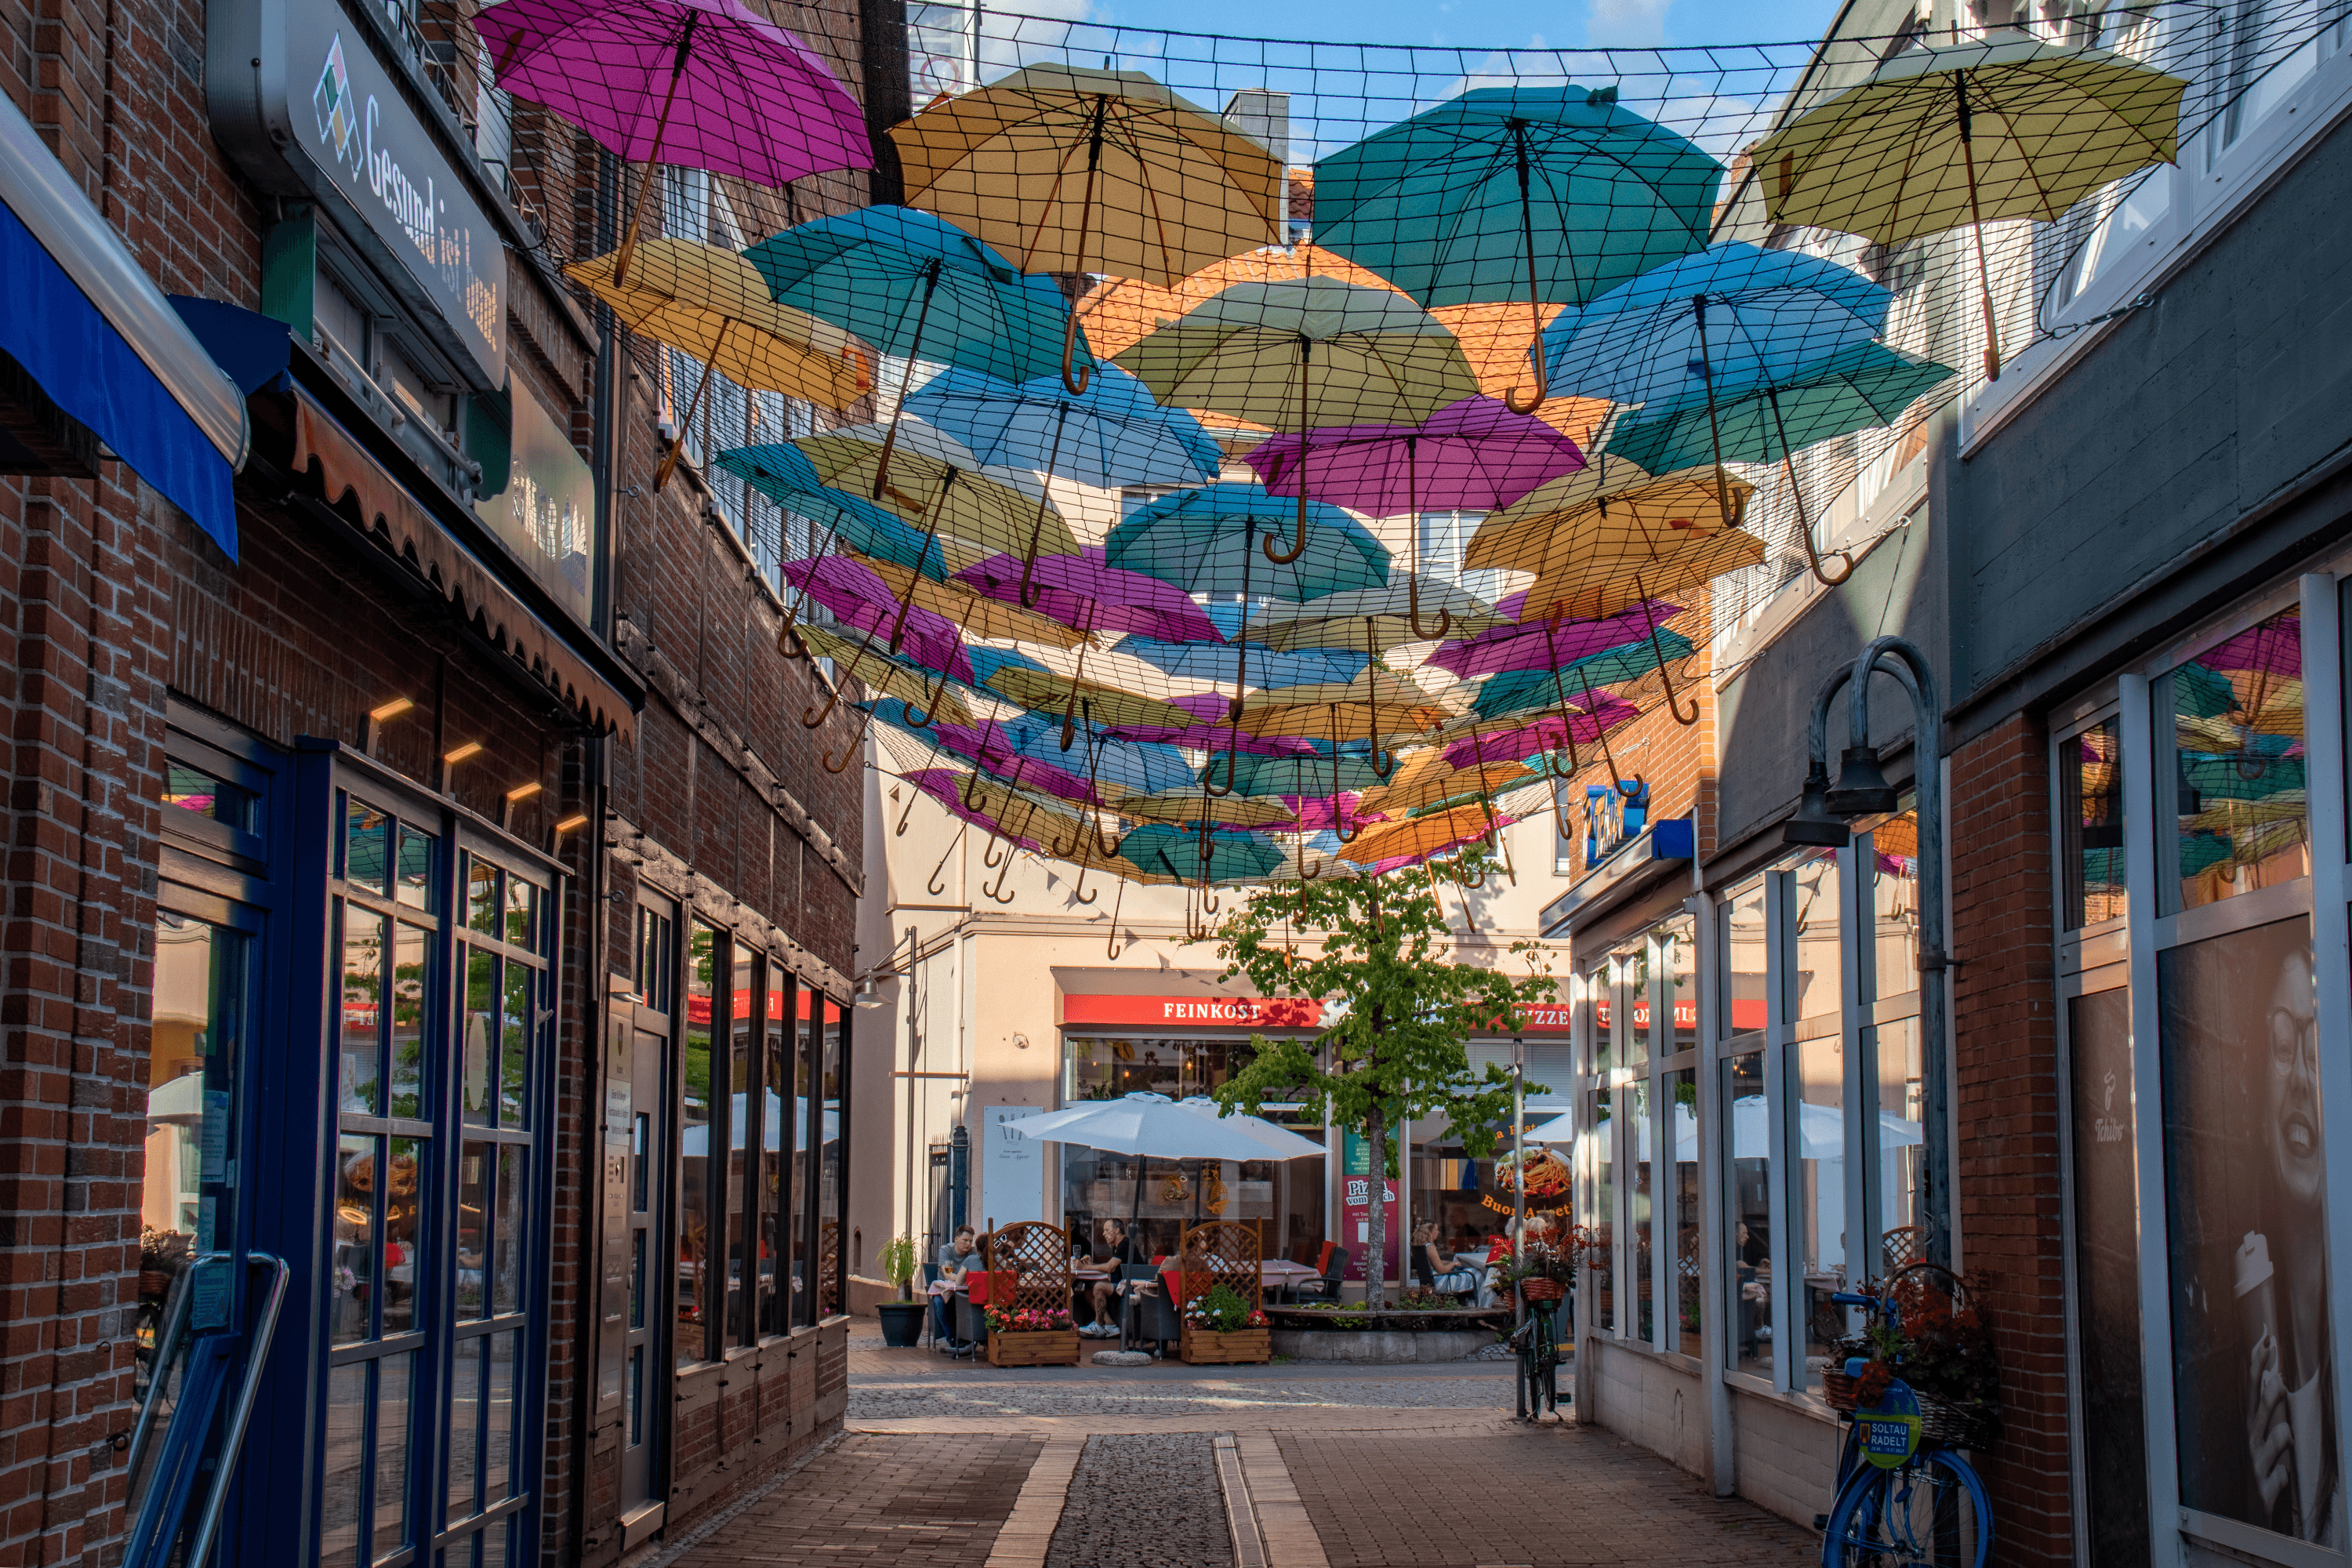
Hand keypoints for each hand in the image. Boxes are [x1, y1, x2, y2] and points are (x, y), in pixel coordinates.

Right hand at [2247, 1331, 2293, 1513]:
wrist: (2257, 1511)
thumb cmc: (2268, 1467)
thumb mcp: (2269, 1434)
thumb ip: (2270, 1405)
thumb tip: (2273, 1373)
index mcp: (2254, 1424)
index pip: (2254, 1388)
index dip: (2259, 1364)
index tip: (2267, 1340)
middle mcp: (2252, 1442)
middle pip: (2258, 1415)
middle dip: (2267, 1399)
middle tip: (2277, 1379)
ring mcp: (2258, 1467)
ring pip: (2266, 1451)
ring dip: (2276, 1441)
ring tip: (2287, 1431)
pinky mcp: (2265, 1492)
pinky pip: (2272, 1484)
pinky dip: (2278, 1480)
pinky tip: (2285, 1476)